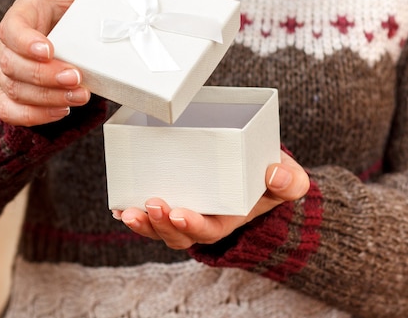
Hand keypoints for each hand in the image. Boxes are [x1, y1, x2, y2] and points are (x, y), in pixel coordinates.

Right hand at [0, 0, 167, 125]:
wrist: (66, 46)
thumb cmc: (76, 23)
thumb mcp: (94, 0)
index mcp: (26, 14)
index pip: (12, 26)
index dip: (25, 40)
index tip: (50, 49)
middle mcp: (10, 45)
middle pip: (12, 63)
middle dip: (45, 75)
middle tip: (76, 79)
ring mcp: (7, 74)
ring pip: (15, 89)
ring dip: (47, 97)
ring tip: (80, 97)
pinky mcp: (11, 98)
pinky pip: (12, 111)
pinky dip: (36, 116)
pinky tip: (62, 112)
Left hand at [112, 150, 309, 249]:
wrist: (257, 173)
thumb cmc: (269, 178)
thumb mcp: (288, 180)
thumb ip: (289, 181)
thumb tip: (276, 175)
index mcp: (228, 219)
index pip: (208, 230)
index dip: (193, 225)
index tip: (179, 213)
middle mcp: (202, 221)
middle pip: (176, 233)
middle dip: (160, 224)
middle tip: (151, 204)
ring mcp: (183, 212)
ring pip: (158, 227)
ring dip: (142, 222)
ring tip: (127, 211)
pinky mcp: (170, 200)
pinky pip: (148, 213)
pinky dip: (132, 211)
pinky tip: (118, 206)